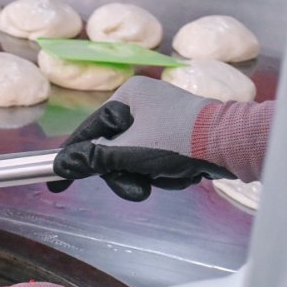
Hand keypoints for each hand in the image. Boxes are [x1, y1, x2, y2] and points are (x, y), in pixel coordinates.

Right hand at [47, 76, 232, 200]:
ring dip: (143, 176)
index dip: (72, 159)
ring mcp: (161, 119)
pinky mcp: (177, 135)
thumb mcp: (127, 152)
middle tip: (136, 190)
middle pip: (112, 150)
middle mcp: (143, 103)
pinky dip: (160, 172)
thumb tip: (58, 167)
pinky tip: (178, 173)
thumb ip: (91, 160)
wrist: (230, 144)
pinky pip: (152, 160)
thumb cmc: (176, 140)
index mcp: (128, 96)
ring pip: (132, 159)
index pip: (88, 131)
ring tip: (163, 179)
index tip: (56, 182)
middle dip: (124, 174)